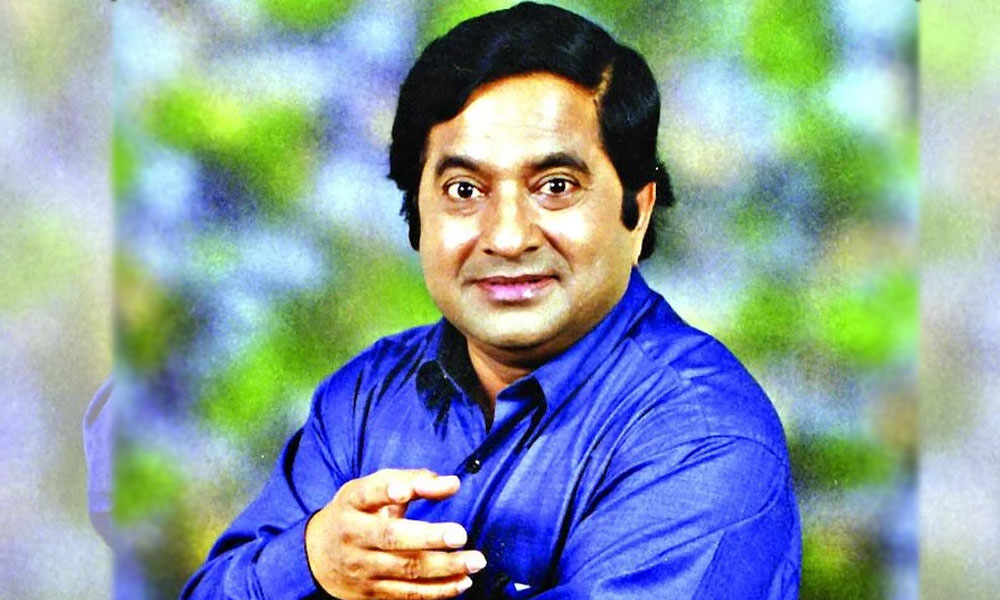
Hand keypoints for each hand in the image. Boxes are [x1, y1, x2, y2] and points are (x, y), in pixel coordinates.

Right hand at [305, 468, 485, 598]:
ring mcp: (362, 567)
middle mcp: (354, 535)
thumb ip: (414, 480)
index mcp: (353, 503)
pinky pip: (408, 594)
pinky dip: (437, 590)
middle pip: (391, 537)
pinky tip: (462, 582)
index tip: (405, 491)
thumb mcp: (373, 488)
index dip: (386, 491)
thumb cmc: (356, 512)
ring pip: (405, 569)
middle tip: (460, 534)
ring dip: (444, 568)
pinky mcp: (371, 592)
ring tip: (475, 561)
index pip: (368, 494)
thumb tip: (453, 484)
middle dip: (428, 537)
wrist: (317, 555)